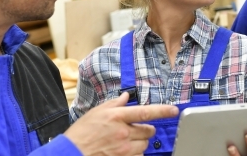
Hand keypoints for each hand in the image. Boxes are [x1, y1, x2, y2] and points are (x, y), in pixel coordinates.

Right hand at [64, 92, 178, 155]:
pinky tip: (123, 150)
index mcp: (117, 117)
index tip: (174, 110)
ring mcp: (124, 149)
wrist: (71, 153)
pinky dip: (134, 153)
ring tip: (125, 141)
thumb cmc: (81, 132)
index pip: (146, 112)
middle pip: (149, 130)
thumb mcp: (96, 112)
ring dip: (139, 142)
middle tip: (135, 129)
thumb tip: (126, 96)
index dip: (163, 111)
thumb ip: (114, 104)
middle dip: (146, 129)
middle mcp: (123, 132)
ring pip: (144, 144)